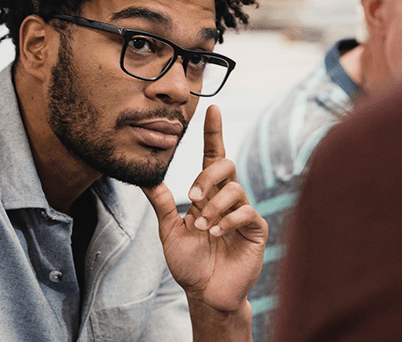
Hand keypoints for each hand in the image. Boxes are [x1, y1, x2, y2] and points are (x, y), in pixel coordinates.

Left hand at [142, 104, 267, 311]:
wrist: (205, 293)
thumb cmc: (190, 264)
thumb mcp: (169, 231)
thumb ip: (162, 204)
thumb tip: (145, 178)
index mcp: (209, 194)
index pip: (213, 156)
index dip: (213, 132)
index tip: (212, 109)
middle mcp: (228, 199)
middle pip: (226, 165)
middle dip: (208, 176)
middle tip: (192, 195)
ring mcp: (244, 213)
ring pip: (234, 189)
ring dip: (214, 205)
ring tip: (202, 226)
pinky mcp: (256, 229)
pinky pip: (246, 212)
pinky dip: (227, 219)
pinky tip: (215, 231)